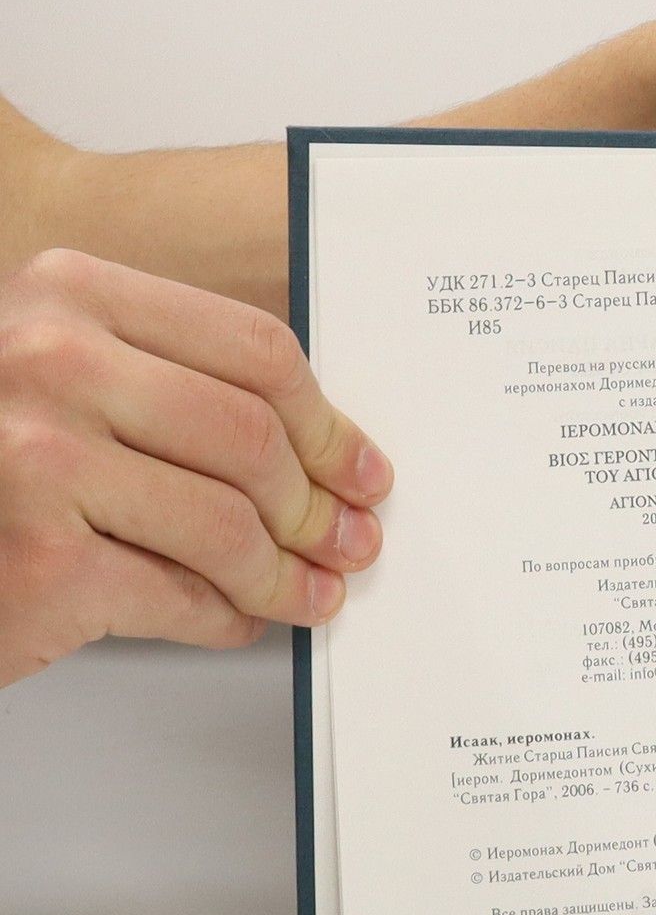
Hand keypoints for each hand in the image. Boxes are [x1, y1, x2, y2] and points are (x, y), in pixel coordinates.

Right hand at [0, 249, 391, 686]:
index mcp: (66, 295)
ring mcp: (35, 461)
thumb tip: (319, 449)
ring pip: (231, 525)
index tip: (360, 466)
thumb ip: (165, 384)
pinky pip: (182, 597)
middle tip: (349, 540)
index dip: (328, 422)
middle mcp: (44, 362)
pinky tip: (235, 619)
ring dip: (285, 575)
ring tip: (307, 593)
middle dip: (319, 507)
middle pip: (254, 439)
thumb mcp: (58, 380)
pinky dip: (224, 619)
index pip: (254, 350)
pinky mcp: (40, 563)